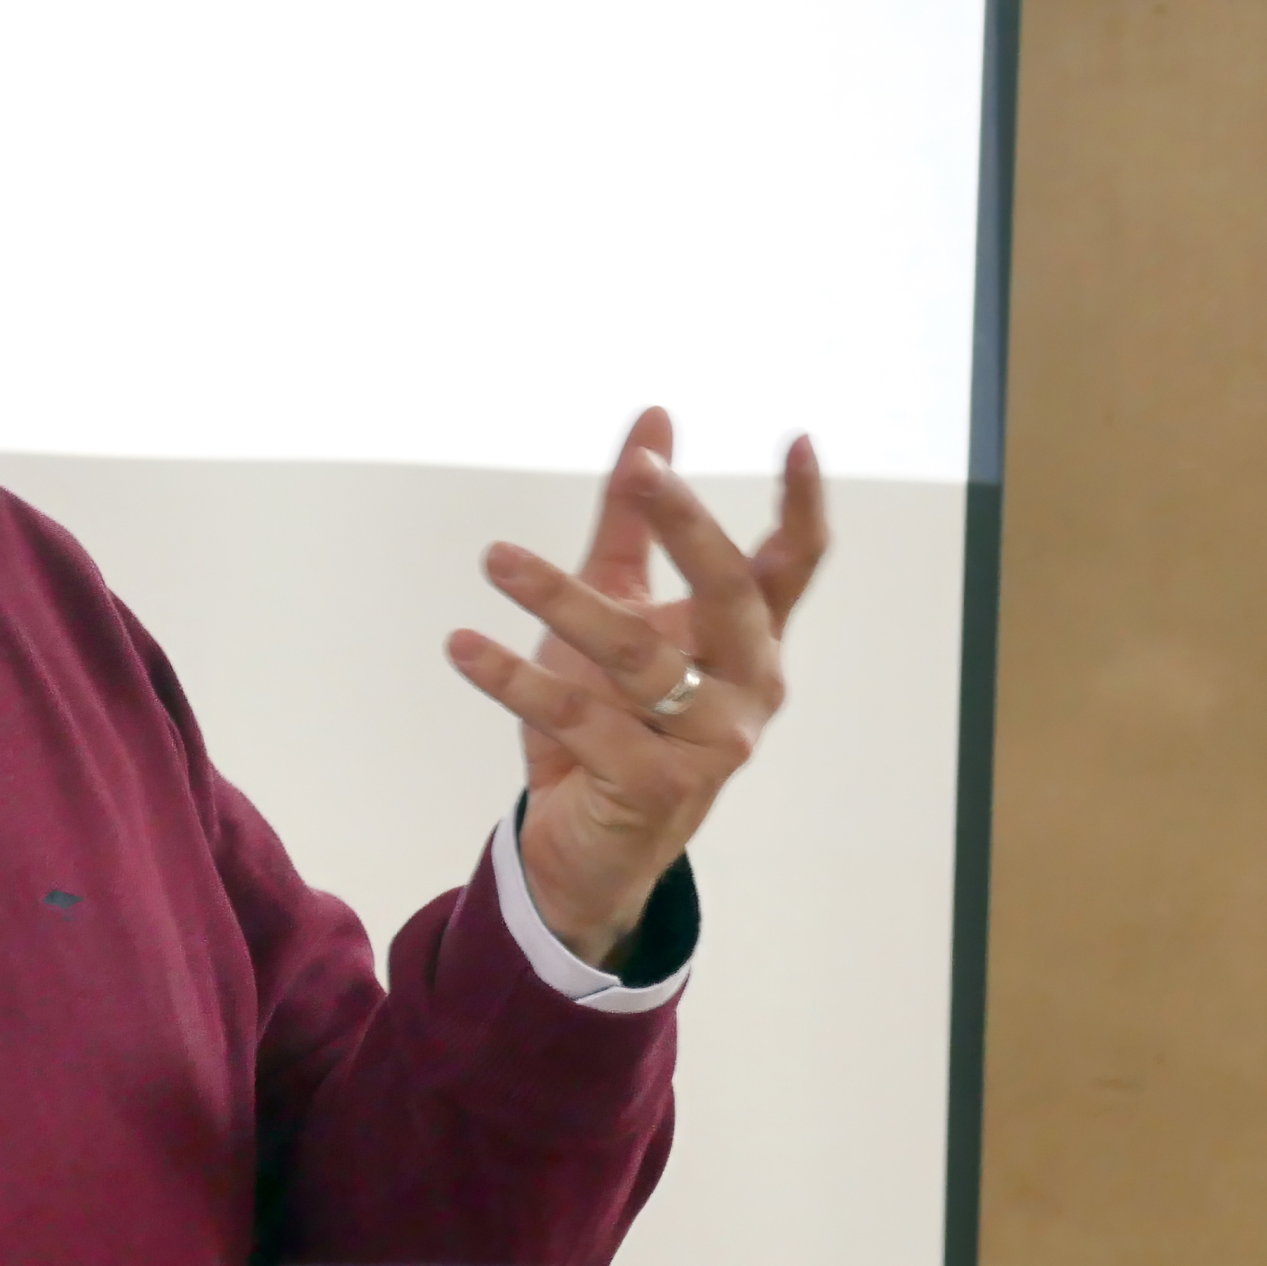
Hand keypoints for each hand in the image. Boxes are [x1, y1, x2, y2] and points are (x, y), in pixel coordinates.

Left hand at [443, 413, 827, 966]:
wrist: (583, 845)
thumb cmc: (609, 715)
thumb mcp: (617, 606)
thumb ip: (631, 522)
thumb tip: (652, 420)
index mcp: (748, 641)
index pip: (794, 565)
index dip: (803, 504)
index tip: (798, 440)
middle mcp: (747, 689)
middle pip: (731, 593)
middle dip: (687, 525)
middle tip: (640, 469)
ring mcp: (710, 743)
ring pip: (637, 652)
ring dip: (559, 598)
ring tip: (496, 558)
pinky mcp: (653, 787)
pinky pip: (577, 716)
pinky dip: (512, 678)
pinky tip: (463, 646)